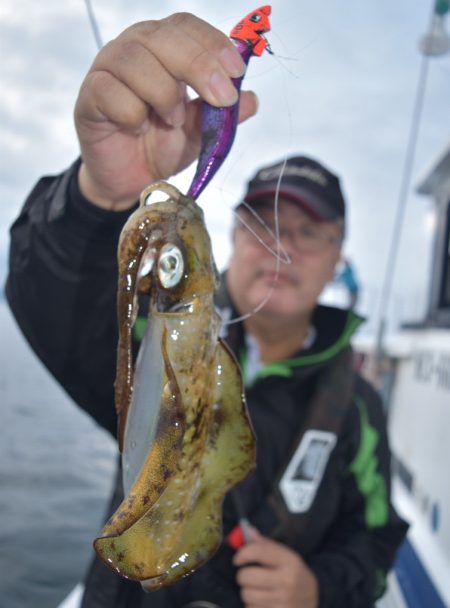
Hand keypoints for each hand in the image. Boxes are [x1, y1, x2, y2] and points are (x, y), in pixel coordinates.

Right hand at [74, 13, 257, 209]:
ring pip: (134, 61)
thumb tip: (252, 100)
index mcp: (164, 48)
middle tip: (219, 99)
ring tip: (172, 121)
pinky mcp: (89, 97)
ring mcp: (108, 70)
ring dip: (163, 94)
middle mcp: (134, 50)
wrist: (132, 180)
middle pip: (162, 36)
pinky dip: (131, 113)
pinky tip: (137, 128)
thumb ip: (223, 115)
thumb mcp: (202, 132)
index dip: (213, 43)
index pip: (186, 26)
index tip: (236, 71)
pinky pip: (110, 91)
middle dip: (197, 66)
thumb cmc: (164, 145)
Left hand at [233, 529, 318, 607]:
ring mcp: (284, 601)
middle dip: (243, 575)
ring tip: (257, 589)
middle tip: (249, 576)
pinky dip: (252, 605)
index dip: (243, 554)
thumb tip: (248, 531)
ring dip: (247, 592)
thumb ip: (266, 545)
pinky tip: (263, 601)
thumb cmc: (293, 573)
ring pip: (247, 595)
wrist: (314, 597)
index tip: (238, 559)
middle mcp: (287, 581)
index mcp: (289, 561)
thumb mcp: (285, 556)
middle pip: (248, 576)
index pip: (259, 552)